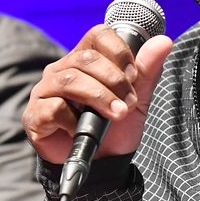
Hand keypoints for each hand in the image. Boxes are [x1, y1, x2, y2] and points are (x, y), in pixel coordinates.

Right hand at [23, 25, 171, 163]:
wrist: (103, 165)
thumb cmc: (115, 128)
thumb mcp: (136, 99)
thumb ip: (147, 71)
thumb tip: (164, 42)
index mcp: (85, 59)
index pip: (98, 35)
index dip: (119, 52)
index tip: (133, 75)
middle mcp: (62, 70)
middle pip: (86, 58)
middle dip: (114, 80)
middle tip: (128, 103)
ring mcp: (46, 91)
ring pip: (71, 80)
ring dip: (100, 97)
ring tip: (117, 114)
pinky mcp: (35, 115)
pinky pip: (55, 107)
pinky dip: (75, 120)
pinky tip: (84, 130)